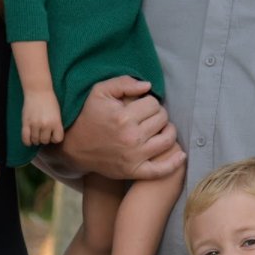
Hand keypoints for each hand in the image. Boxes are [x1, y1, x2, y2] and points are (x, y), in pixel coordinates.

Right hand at [21, 89, 64, 146]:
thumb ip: (55, 125)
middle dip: (44, 138)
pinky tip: (29, 140)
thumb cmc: (49, 101)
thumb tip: (51, 137)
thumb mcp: (57, 114)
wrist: (38, 91)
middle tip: (43, 133)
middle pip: (45, 141)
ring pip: (35, 140)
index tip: (52, 134)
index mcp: (56, 122)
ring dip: (36, 139)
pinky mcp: (26, 122)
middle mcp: (46, 124)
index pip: (57, 139)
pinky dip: (27, 142)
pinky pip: (25, 138)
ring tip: (36, 134)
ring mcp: (35, 124)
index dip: (55, 138)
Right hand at [61, 76, 182, 182]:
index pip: (153, 103)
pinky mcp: (134, 171)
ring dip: (168, 131)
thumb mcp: (99, 92)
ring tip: (159, 129)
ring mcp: (134, 156)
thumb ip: (124, 83)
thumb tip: (149, 86)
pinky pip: (161, 170)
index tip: (141, 105)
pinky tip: (180, 154)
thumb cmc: (88, 116)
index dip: (149, 101)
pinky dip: (174, 162)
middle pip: (162, 119)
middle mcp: (131, 137)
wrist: (74, 147)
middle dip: (158, 114)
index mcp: (123, 117)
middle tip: (148, 116)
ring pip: (167, 139)